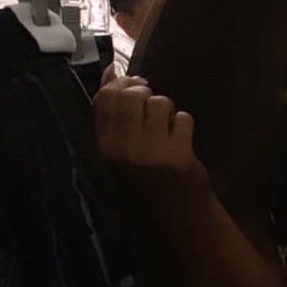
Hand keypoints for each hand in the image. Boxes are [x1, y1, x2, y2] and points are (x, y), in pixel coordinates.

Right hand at [93, 64, 206, 185]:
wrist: (174, 217)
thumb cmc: (143, 179)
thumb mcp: (118, 149)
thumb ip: (111, 111)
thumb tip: (111, 69)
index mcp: (103, 146)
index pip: (104, 98)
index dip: (120, 84)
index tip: (131, 86)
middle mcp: (123, 148)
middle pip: (132, 96)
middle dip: (144, 93)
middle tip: (150, 107)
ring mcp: (151, 152)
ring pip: (160, 103)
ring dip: (166, 109)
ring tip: (165, 127)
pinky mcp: (178, 155)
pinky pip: (183, 118)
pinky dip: (184, 125)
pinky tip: (179, 140)